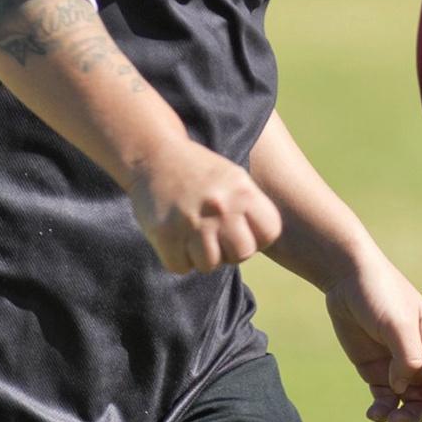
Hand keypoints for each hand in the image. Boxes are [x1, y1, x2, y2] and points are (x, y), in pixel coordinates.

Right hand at [131, 142, 282, 273]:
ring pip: (210, 264)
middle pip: (243, 253)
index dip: (256, 237)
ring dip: (201, 256)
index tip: (240, 230)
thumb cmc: (196, 171)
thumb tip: (256, 245)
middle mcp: (221, 206)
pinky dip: (177, 258)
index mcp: (242, 190)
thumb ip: (248, 208)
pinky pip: (180, 266)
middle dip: (229, 251)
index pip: (270, 232)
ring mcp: (193, 221)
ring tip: (192, 237)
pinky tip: (175, 238)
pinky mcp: (166, 234)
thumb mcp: (232, 178)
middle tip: (214, 237)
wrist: (151, 154)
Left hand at [324, 254, 421, 421]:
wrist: (346, 278)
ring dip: (403, 418)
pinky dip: (383, 411)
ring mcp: (399, 366)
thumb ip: (406, 358)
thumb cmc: (379, 294)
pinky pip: (386, 399)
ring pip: (410, 404)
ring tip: (386, 418)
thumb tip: (403, 388)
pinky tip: (373, 413)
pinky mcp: (377, 370)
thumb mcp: (397, 324)